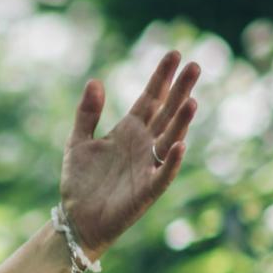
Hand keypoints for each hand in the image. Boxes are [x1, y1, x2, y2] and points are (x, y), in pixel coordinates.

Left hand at [60, 49, 201, 258]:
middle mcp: (143, 145)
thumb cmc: (80, 181)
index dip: (161, 77)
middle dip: (180, 90)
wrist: (77, 218)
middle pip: (166, 113)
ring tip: (192, 100)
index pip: (150, 98)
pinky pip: (163, 174)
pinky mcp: (146, 190)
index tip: (175, 53)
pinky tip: (179, 145)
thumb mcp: (77, 141)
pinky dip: (171, 161)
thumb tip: (95, 80)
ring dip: (181, 121)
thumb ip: (87, 113)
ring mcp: (147, 166)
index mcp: (129, 130)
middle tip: (195, 66)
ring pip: (169, 139)